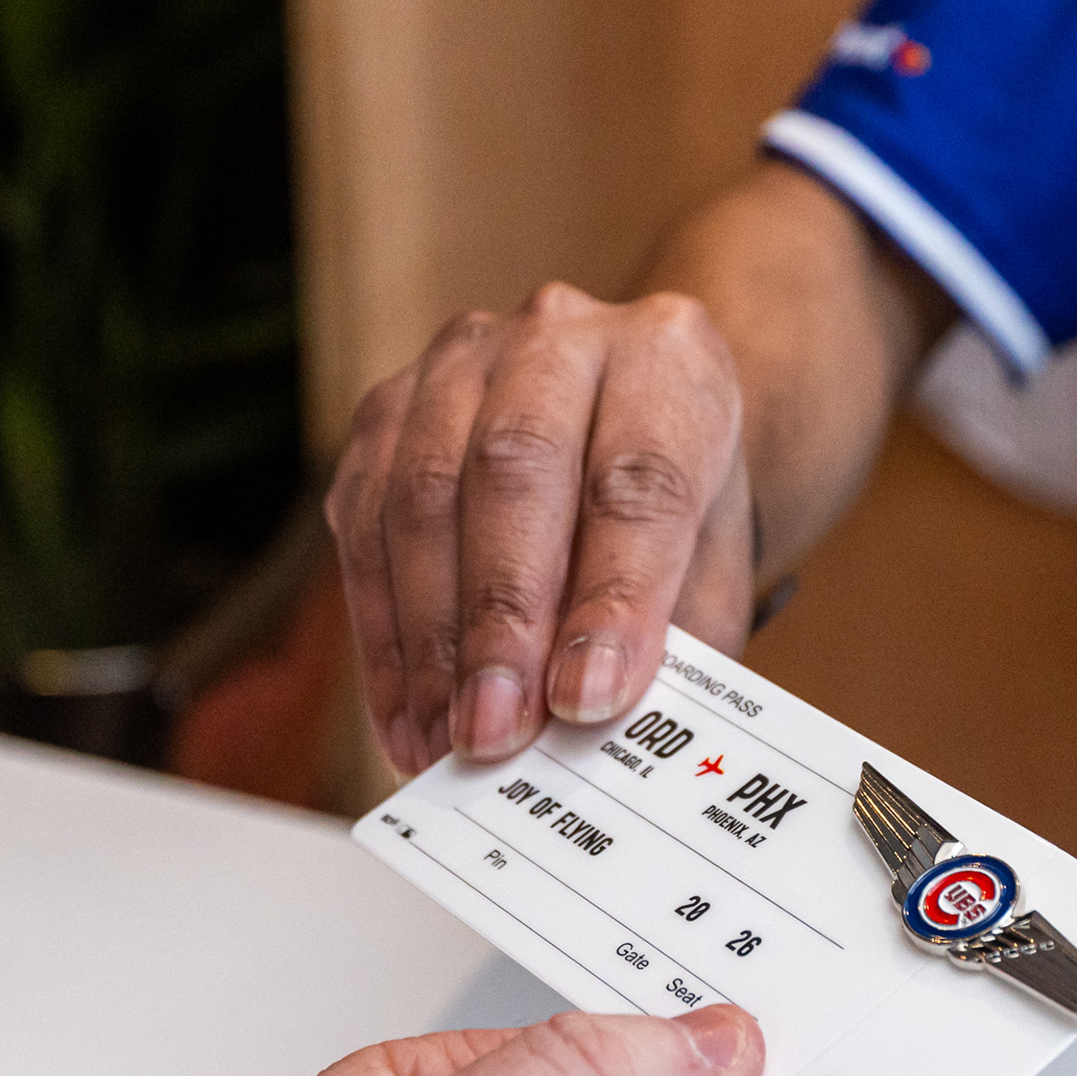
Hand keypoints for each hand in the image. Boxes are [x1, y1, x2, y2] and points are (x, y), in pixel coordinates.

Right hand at [328, 282, 755, 773]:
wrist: (627, 425)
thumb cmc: (676, 508)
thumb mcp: (712, 566)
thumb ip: (674, 636)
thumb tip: (606, 729)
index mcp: (669, 357)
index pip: (639, 477)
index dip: (612, 594)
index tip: (588, 697)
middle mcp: (560, 335)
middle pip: (516, 468)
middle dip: (499, 619)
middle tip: (495, 732)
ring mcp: (461, 360)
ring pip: (422, 492)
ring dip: (427, 637)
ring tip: (445, 741)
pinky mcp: (388, 407)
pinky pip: (364, 519)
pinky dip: (382, 632)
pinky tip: (406, 712)